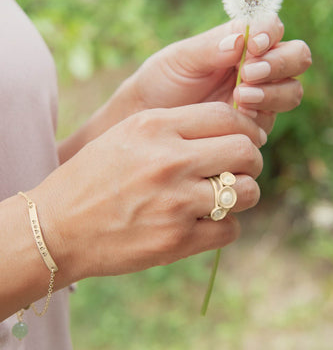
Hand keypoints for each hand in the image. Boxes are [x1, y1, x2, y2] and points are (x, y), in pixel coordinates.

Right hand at [37, 103, 264, 280]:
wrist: (56, 227)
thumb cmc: (94, 176)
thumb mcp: (129, 134)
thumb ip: (178, 127)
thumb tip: (230, 131)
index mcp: (155, 127)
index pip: (226, 116)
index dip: (246, 128)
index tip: (247, 139)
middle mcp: (169, 161)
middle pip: (246, 152)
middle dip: (251, 159)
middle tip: (240, 167)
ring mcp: (175, 203)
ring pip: (247, 192)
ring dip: (244, 193)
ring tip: (223, 195)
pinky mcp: (176, 241)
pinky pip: (230, 229)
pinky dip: (225, 225)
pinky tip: (204, 221)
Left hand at [118, 14, 311, 133]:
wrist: (152, 117)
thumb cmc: (164, 81)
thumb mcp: (182, 59)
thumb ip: (211, 48)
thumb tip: (242, 40)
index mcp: (242, 43)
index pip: (274, 28)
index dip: (271, 34)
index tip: (254, 46)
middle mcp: (258, 67)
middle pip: (297, 57)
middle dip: (279, 64)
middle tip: (248, 75)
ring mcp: (261, 97)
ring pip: (292, 91)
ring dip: (273, 93)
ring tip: (240, 97)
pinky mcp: (255, 124)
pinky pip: (272, 119)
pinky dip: (260, 117)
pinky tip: (238, 117)